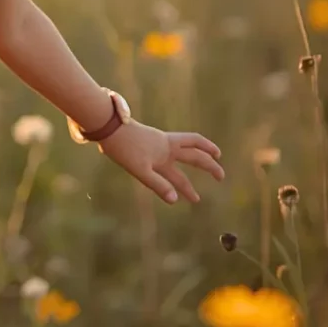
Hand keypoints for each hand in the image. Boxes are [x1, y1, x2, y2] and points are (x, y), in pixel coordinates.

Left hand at [99, 122, 223, 204]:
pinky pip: (165, 156)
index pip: (197, 155)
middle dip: (208, 165)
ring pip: (179, 155)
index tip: (221, 175)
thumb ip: (158, 184)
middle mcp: (165, 146)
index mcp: (168, 149)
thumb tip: (175, 200)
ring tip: (187, 186)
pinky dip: (171, 166)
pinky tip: (168, 170)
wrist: (106, 127)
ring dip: (187, 167)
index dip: (210, 164)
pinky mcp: (146, 145)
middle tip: (220, 176)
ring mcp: (156, 145)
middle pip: (193, 154)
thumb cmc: (123, 148)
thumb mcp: (140, 169)